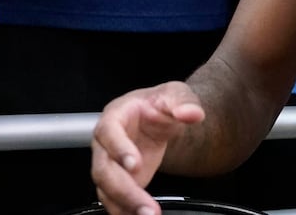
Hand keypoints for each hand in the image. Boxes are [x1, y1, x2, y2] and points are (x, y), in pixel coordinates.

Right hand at [91, 82, 204, 214]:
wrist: (158, 116)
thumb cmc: (159, 103)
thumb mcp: (174, 94)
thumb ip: (183, 102)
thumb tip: (192, 113)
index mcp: (115, 115)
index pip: (109, 131)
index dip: (118, 148)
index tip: (135, 165)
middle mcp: (105, 142)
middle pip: (103, 169)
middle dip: (124, 190)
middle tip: (147, 206)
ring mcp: (109, 163)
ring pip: (106, 189)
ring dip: (125, 205)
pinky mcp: (118, 181)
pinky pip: (114, 199)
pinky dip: (125, 211)